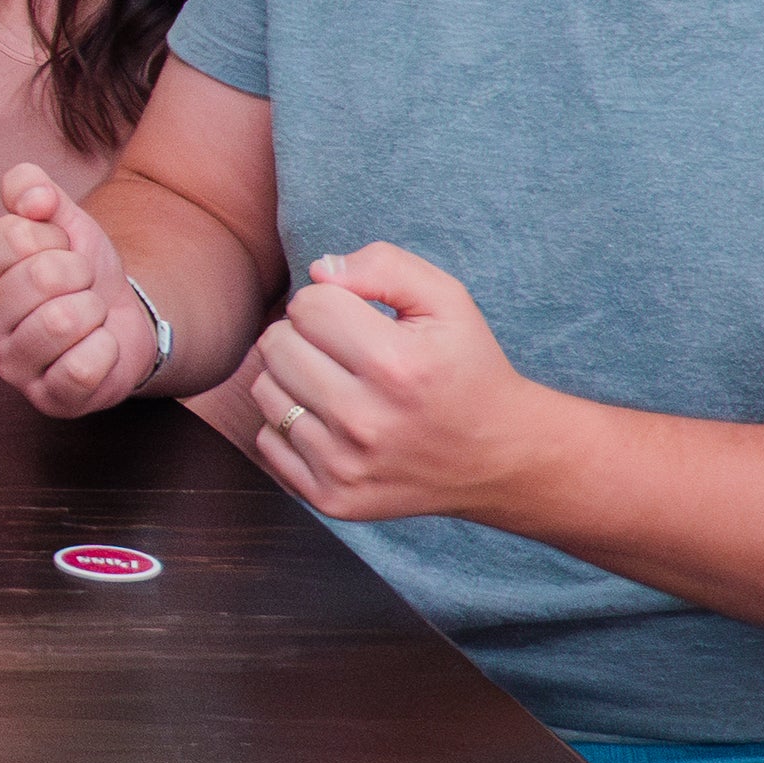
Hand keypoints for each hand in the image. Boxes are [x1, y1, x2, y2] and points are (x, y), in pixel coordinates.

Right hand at [0, 162, 152, 416]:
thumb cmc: (76, 268)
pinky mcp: (47, 400)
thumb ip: (32, 187)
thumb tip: (33, 200)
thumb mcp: (59, 217)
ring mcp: (10, 368)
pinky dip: (106, 349)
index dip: (53, 236)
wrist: (118, 315)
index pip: (14, 235)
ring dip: (93, 309)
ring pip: (63, 321)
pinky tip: (95, 348)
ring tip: (85, 316)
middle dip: (79, 273)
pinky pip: (85, 365)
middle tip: (77, 286)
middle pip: (41, 276)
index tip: (57, 251)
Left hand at [246, 243, 551, 520]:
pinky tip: (332, 422)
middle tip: (345, 351)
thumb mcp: (447, 301)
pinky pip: (266, 439)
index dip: (330, 302)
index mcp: (396, 365)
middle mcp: (365, 421)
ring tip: (339, 384)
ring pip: (265, 390)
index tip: (358, 320)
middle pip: (277, 345)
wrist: (497, 457)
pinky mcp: (330, 497)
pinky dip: (291, 424)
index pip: (307, 306)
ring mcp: (344, 466)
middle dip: (305, 335)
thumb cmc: (465, 367)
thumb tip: (318, 272)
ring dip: (294, 378)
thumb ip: (384, 265)